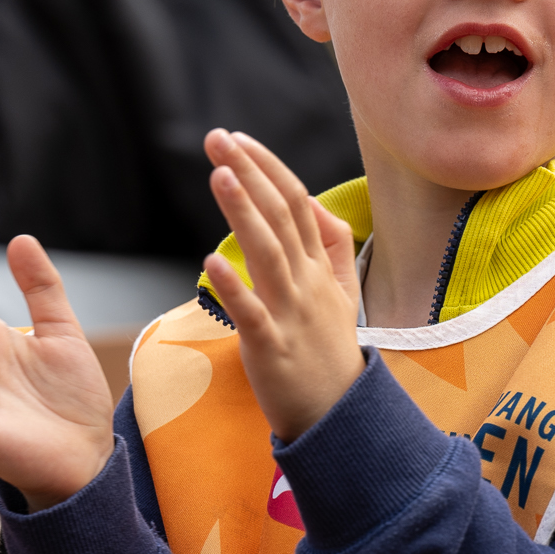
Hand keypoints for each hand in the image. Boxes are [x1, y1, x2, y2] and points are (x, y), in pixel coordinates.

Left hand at [201, 129, 361, 441]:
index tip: (238, 139)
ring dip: (244, 212)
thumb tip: (314, 203)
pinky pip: (253, 313)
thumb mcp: (344, 292)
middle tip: (217, 137)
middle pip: (281, 216)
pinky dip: (234, 286)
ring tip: (220, 175)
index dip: (268, 167)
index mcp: (320, 267)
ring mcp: (292, 314)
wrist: (340, 416)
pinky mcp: (272, 347)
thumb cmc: (332, 352)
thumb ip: (334, 246)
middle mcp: (308, 282)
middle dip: (249, 172)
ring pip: (268, 254)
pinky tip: (211, 261)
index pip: (296, 202)